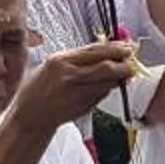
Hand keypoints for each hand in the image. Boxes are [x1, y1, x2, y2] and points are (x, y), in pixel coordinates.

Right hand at [4, 38, 139, 135]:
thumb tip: (104, 48)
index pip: (94, 51)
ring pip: (108, 83)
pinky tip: (107, 85)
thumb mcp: (51, 65)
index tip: (127, 46)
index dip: (115, 48)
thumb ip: (76, 57)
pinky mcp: (84, 107)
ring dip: (119, 77)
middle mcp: (69, 77)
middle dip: (124, 64)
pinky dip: (108, 89)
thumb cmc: (38, 89)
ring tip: (124, 72)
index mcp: (60, 62)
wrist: (31, 117)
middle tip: (132, 61)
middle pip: (106, 68)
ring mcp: (78, 94)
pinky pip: (102, 94)